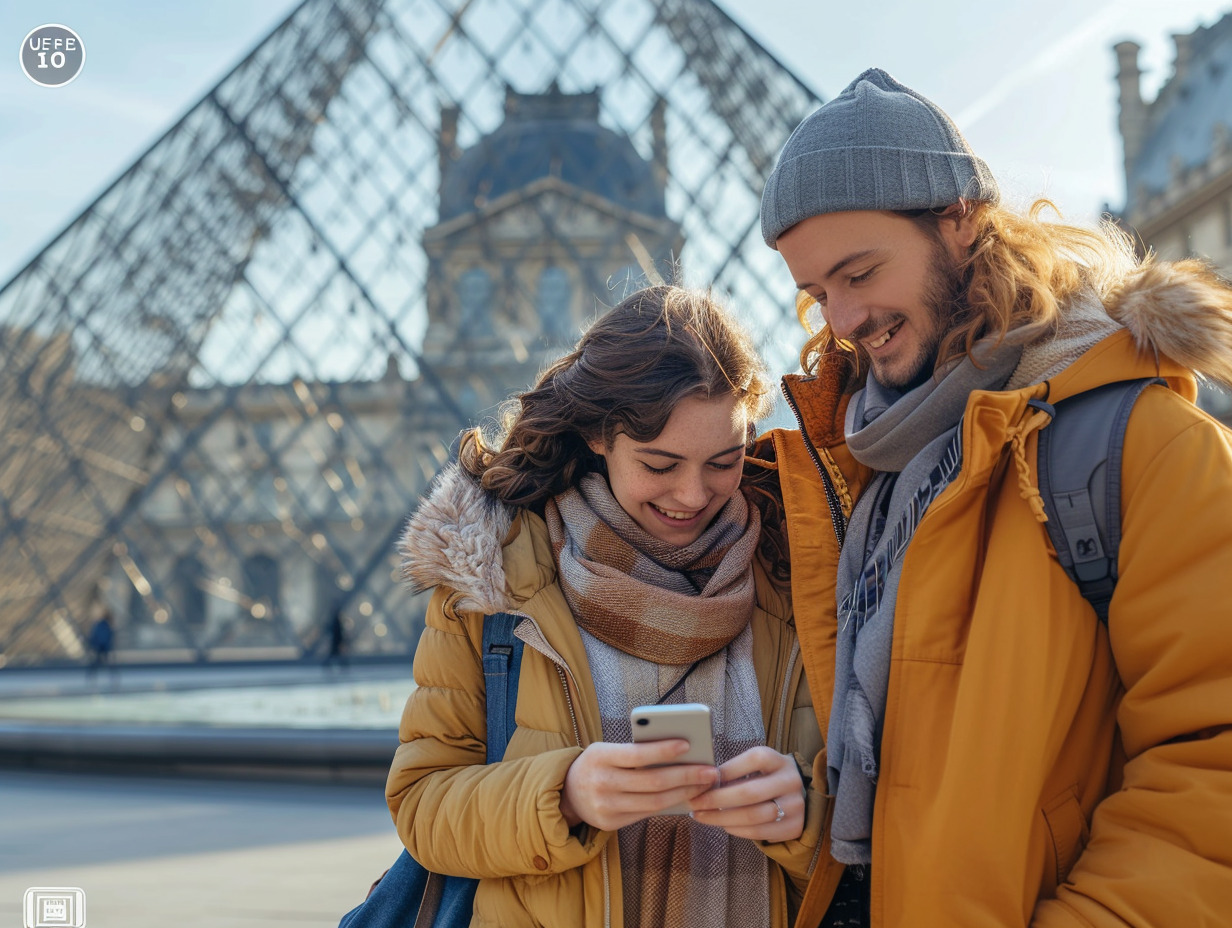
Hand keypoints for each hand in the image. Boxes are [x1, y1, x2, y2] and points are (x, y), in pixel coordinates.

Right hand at [560, 740, 719, 831]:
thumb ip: (634, 752)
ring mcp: (605, 806)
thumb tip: (679, 753)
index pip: (637, 754)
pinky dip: (669, 806)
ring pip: (654, 803)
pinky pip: (647, 814)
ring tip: (703, 785)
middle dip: (685, 776)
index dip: (663, 750)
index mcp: (600, 756)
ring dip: (684, 793)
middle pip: (652, 782)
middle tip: (710, 771)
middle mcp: (601, 783)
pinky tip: (686, 797)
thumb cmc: (598, 764)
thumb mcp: (607, 749)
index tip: (687, 744)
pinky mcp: (611, 824)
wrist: (568, 793)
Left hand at [687, 746, 804, 841]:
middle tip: (695, 803)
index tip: (704, 779)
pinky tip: (722, 825)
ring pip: (752, 816)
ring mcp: (794, 806)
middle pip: (749, 792)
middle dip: (717, 799)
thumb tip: (703, 781)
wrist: (800, 798)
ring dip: (722, 818)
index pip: (754, 759)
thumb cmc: (766, 778)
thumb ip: (737, 771)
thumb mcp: (758, 767)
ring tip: (703, 816)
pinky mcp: (793, 827)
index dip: (728, 769)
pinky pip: (759, 832)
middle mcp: (790, 781)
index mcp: (779, 760)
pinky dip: (736, 830)